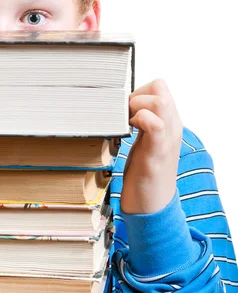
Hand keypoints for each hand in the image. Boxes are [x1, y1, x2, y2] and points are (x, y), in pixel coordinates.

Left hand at [120, 79, 182, 213]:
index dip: (139, 90)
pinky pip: (156, 125)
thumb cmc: (144, 172)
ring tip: (127, 123)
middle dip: (136, 94)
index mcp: (169, 121)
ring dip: (137, 106)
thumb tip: (119, 106)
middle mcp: (172, 126)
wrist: (152, 205)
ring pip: (161, 102)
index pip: (159, 87)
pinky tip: (129, 133)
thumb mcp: (144, 140)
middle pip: (161, 88)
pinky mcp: (156, 154)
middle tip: (124, 114)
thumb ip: (141, 122)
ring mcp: (166, 139)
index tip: (124, 108)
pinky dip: (140, 121)